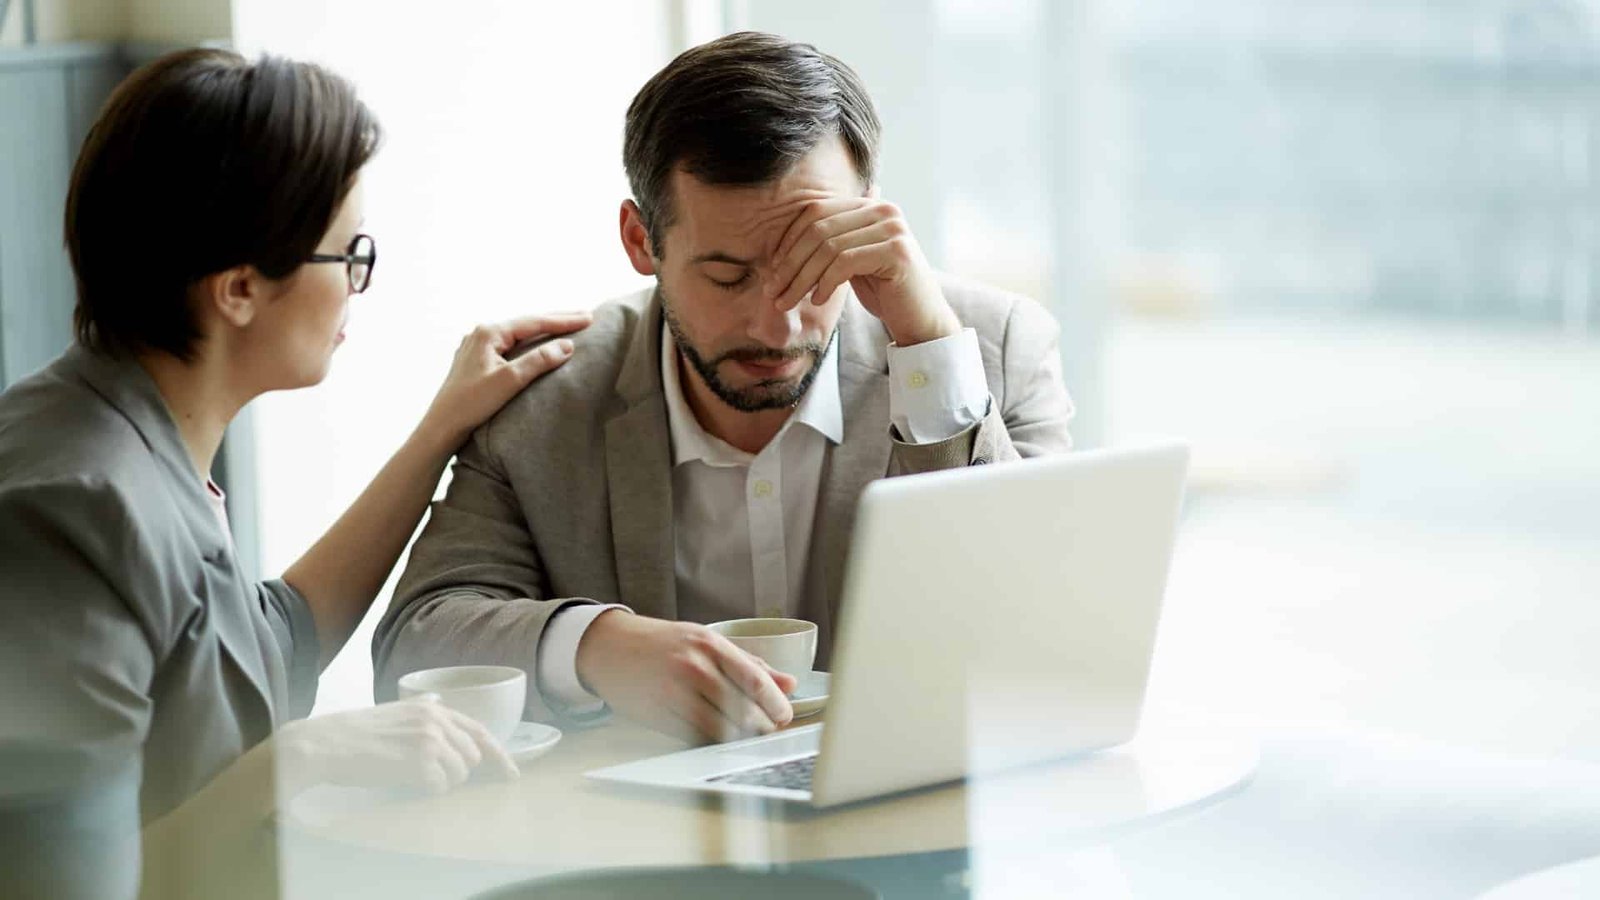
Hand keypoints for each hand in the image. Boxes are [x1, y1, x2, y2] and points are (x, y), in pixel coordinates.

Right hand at [274, 696, 519, 795]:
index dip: (499, 754)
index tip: (511, 773)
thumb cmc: (355, 734)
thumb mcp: (396, 711)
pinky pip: (440, 786)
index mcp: (433, 707)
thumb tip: (443, 712)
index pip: (479, 731)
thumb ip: (424, 713)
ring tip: (407, 774)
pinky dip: (425, 789)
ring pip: (459, 774)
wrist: (325, 744)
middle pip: (472, 756)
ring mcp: (430, 739)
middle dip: (457, 771)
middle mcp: (437, 719)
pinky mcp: (420, 761)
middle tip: (427, 774)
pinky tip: (402, 779)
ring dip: (439, 781)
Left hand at [420, 312, 592, 446]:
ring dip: (543, 330)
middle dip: (556, 320)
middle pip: (526, 323)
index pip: (534, 322)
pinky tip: (538, 343)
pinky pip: (510, 344)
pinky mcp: (477, 359)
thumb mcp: (509, 381)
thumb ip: (539, 360)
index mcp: (488, 332)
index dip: (564, 321)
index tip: (589, 318)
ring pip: (518, 333)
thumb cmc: (471, 404)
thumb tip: (567, 345)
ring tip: (567, 325)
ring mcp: (477, 345)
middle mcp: (481, 333)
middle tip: (586, 316)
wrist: (442, 425)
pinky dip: (529, 342)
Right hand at [575, 611, 798, 743]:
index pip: (755, 680)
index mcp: (710, 645)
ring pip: (720, 727)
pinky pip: (695, 736)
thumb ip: (749, 663)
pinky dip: (713, 741)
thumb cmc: (663, 644)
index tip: (785, 715)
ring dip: (740, 737)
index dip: (776, 703)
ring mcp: (674, 693)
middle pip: (741, 708)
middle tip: (768, 729)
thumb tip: (789, 683)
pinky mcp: (658, 715)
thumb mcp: (706, 642)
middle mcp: (693, 667)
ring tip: (747, 735)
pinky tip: (719, 737)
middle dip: (762, 725)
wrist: (611, 647)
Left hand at [764, 197, 959, 346]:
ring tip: (788, 301)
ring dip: (801, 278)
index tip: (772, 269)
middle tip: (772, 291)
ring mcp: (893, 229)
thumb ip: (829, 242)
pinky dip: (825, 283)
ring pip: (828, 248)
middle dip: (789, 262)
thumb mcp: (850, 261)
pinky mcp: (897, 252)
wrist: (920, 320)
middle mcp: (884, 210)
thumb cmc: (883, 292)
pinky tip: (818, 300)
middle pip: (819, 228)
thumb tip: (786, 234)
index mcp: (871, 205)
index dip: (788, 239)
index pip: (816, 211)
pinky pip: (845, 262)